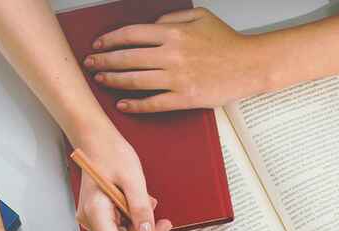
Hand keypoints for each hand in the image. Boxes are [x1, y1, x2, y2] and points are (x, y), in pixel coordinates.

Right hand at [72, 122, 170, 230]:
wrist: (97, 140)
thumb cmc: (109, 153)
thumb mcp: (132, 178)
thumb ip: (140, 207)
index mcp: (95, 211)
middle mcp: (90, 218)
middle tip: (163, 225)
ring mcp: (94, 216)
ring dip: (139, 224)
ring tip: (149, 203)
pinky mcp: (100, 213)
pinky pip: (119, 223)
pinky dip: (133, 217)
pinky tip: (140, 202)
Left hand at [83, 9, 275, 113]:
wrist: (249, 65)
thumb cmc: (226, 42)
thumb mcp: (200, 17)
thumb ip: (171, 20)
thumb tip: (150, 27)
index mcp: (173, 33)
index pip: (132, 34)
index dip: (110, 40)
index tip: (98, 44)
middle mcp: (171, 55)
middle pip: (127, 58)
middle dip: (104, 61)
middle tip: (90, 64)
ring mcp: (176, 78)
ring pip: (135, 80)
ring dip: (113, 81)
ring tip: (99, 80)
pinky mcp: (183, 98)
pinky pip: (152, 103)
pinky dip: (134, 104)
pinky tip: (121, 104)